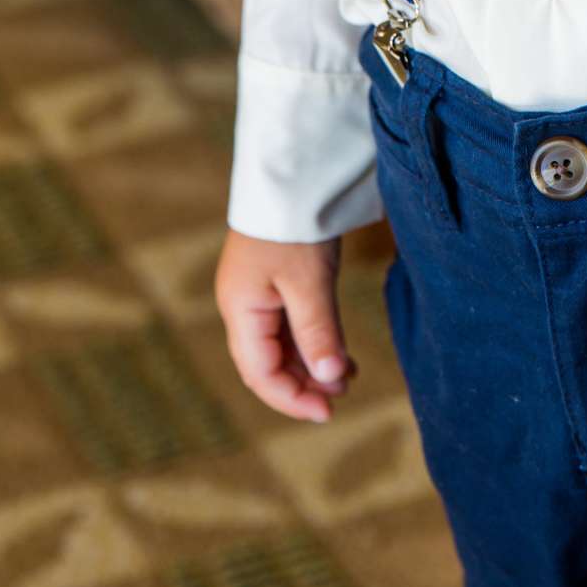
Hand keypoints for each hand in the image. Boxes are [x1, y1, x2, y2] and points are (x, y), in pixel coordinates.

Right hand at [215, 228, 358, 422]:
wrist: (291, 174)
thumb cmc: (294, 227)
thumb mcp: (309, 282)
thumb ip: (317, 333)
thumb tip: (330, 381)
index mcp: (240, 310)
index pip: (260, 373)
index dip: (291, 398)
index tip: (327, 412)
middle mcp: (243, 307)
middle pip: (268, 363)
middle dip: (304, 383)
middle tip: (343, 394)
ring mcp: (257, 294)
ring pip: (282, 346)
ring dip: (312, 364)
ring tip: (347, 375)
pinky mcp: (276, 282)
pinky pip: (291, 325)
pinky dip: (314, 341)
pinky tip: (339, 352)